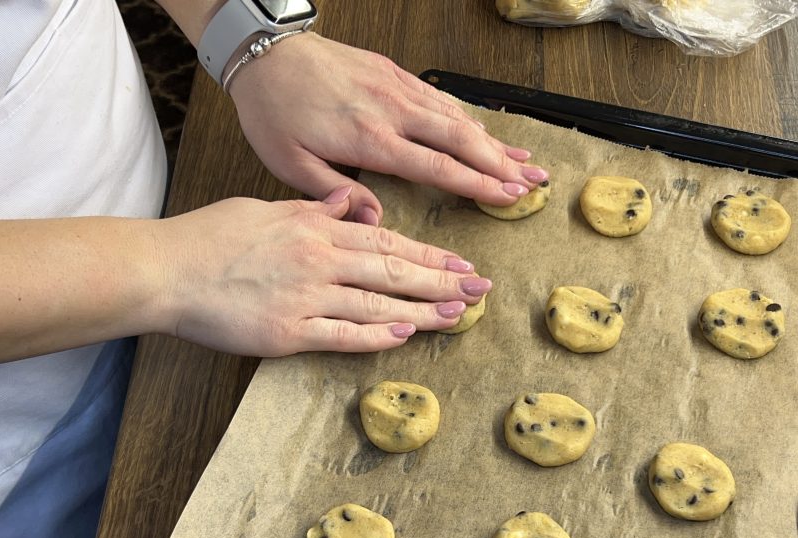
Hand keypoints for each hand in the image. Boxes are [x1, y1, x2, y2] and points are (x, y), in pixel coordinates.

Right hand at [157, 187, 491, 354]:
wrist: (166, 270)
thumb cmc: (210, 238)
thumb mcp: (267, 208)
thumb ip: (315, 208)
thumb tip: (352, 200)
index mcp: (315, 229)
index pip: (386, 241)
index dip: (428, 255)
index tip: (461, 263)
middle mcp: (318, 260)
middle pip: (392, 272)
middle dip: (442, 281)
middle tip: (480, 291)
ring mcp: (305, 298)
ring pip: (376, 306)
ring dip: (421, 312)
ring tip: (458, 316)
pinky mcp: (287, 333)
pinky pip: (341, 336)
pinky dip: (375, 337)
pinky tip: (405, 336)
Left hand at [227, 33, 548, 224]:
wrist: (263, 55)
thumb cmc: (273, 113)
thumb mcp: (291, 165)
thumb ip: (336, 195)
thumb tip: (377, 222)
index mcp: (369, 139)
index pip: (437, 166)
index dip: (477, 183)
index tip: (507, 197)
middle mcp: (392, 110)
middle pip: (460, 138)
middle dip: (501, 163)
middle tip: (533, 182)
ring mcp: (397, 87)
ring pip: (457, 115)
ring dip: (494, 140)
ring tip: (524, 160)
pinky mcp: (394, 73)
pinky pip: (441, 97)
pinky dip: (470, 116)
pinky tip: (488, 130)